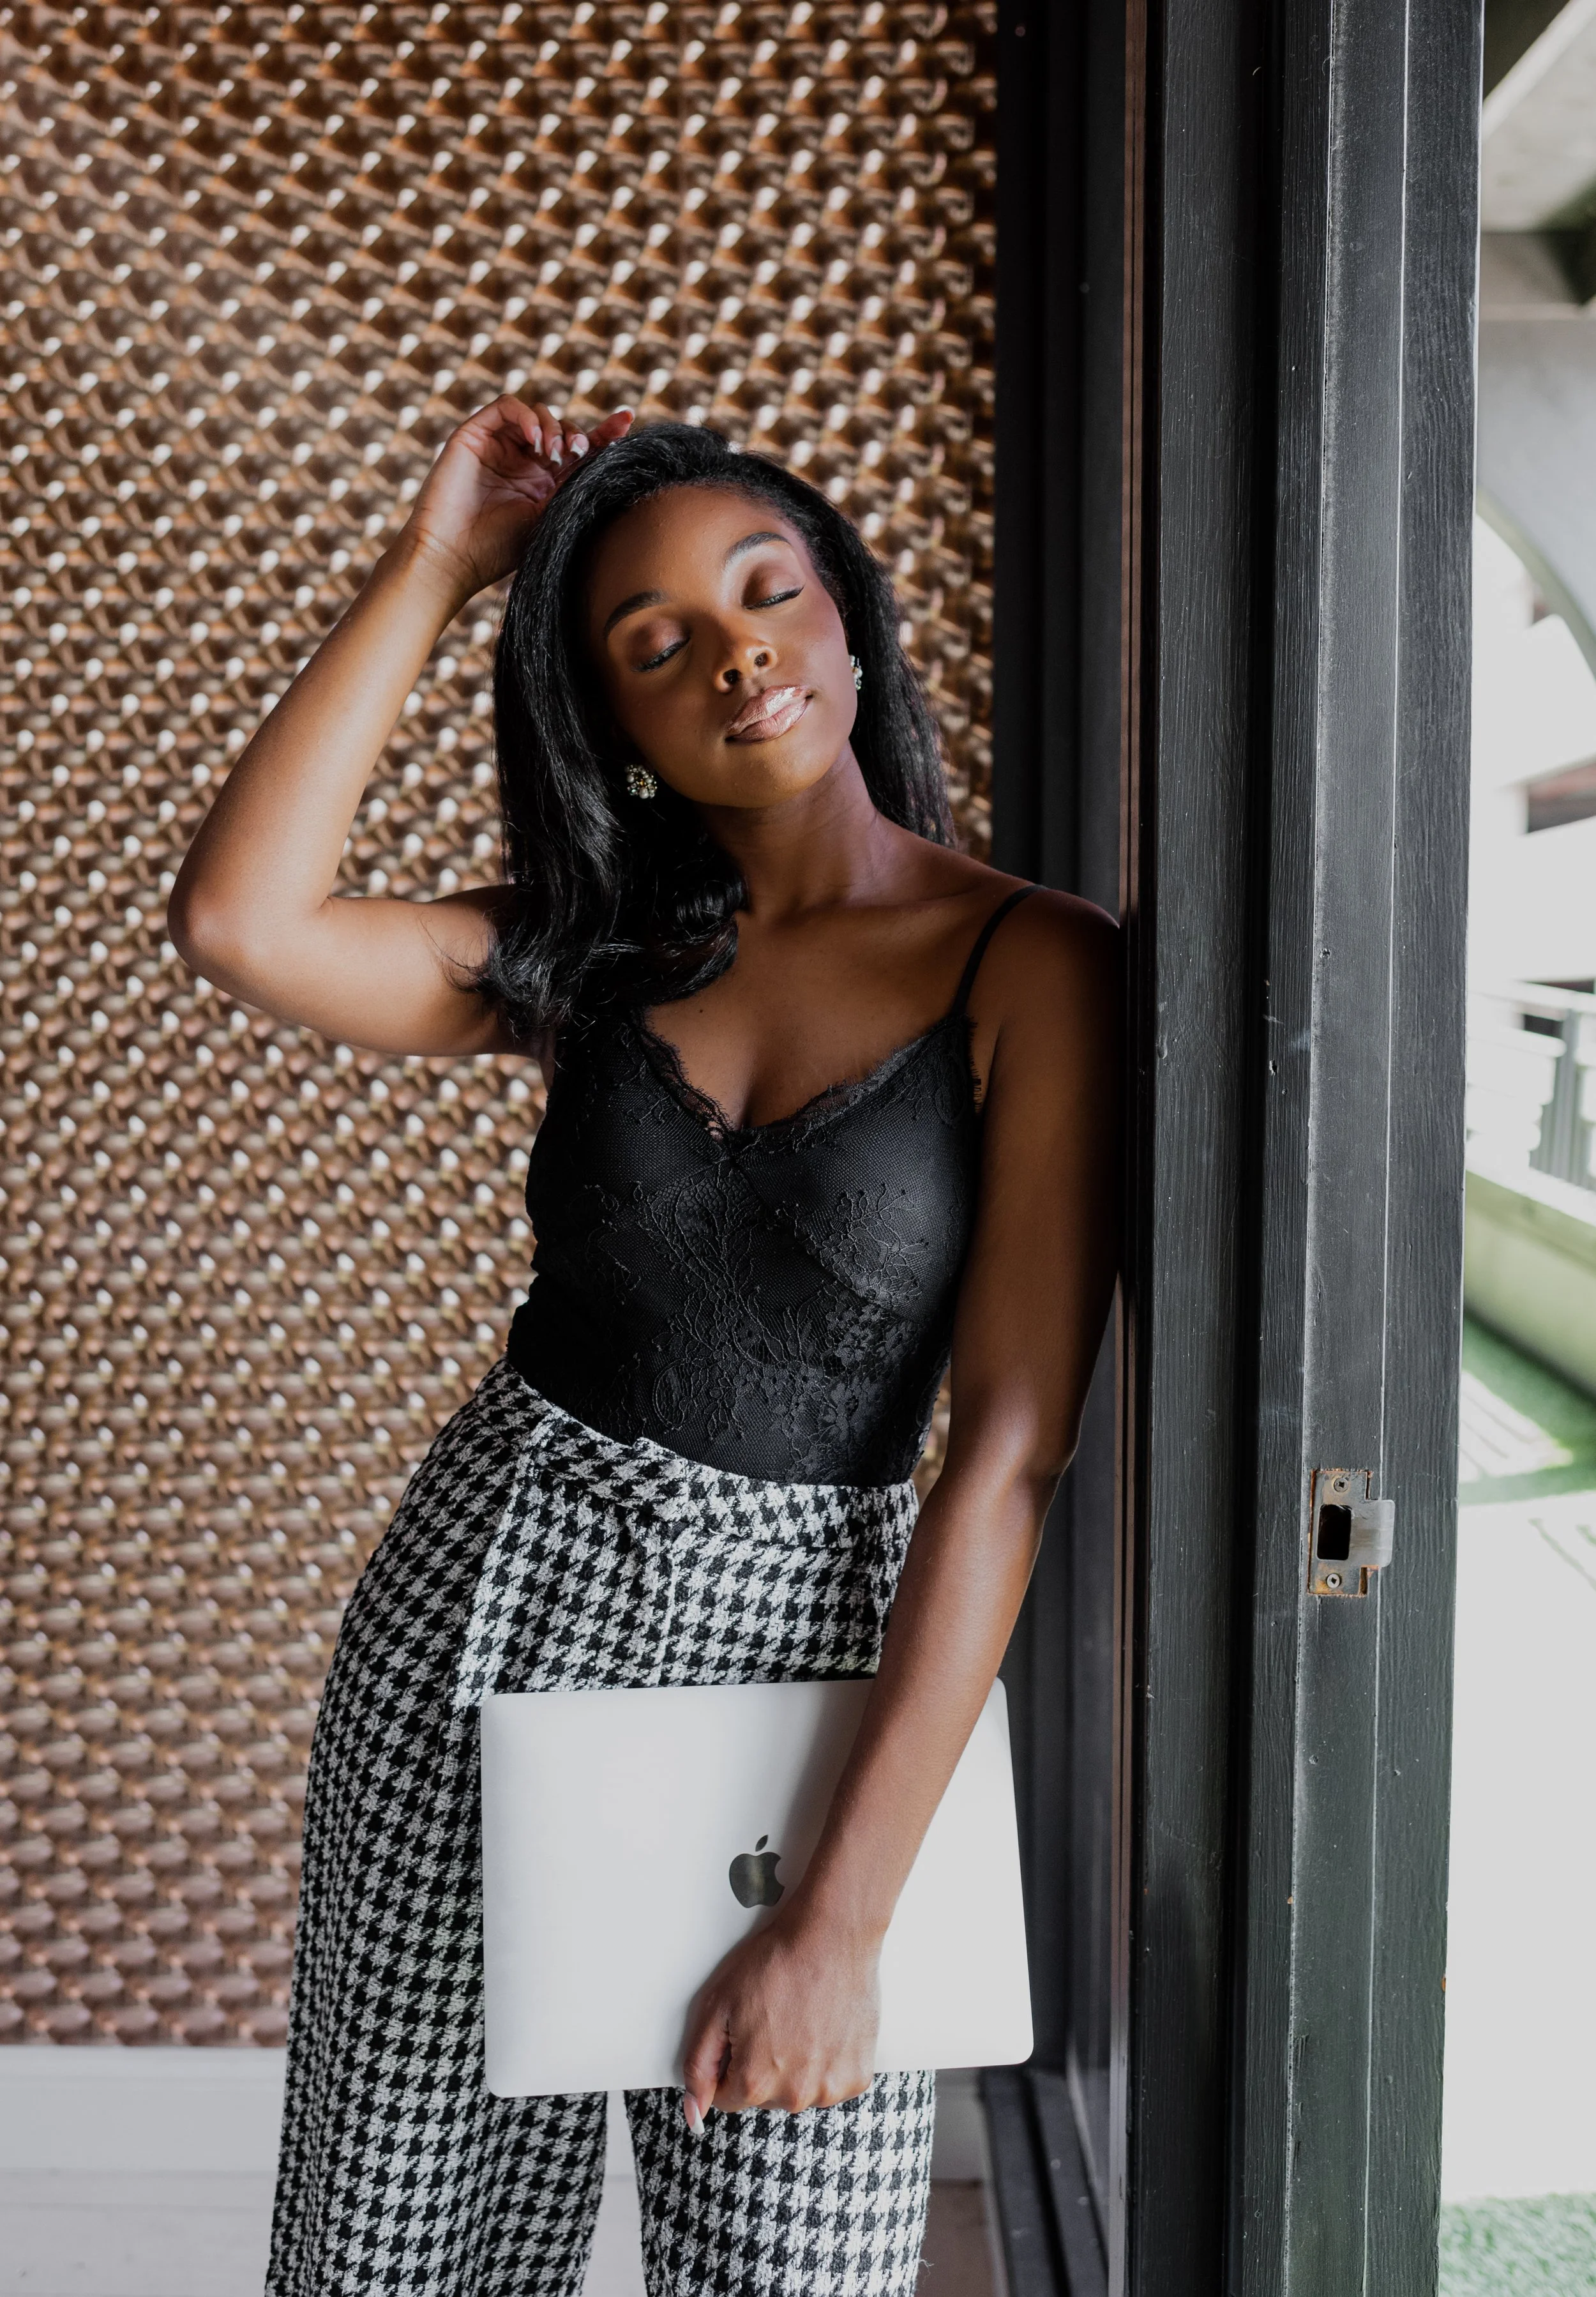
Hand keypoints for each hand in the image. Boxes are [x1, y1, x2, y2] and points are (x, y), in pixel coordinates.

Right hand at [400, 397, 633, 605]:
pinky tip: (537, 440)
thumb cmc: (500, 548)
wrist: (453, 557)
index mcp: (545, 483)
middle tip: (578, 454)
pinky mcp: (475, 434)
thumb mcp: (552, 515)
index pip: (580, 449)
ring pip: (537, 414)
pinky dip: (527, 416)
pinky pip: (506, 406)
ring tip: (556, 454)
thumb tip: (612, 464)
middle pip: (563, 428)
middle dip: (577, 435)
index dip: (605, 432)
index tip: (627, 420)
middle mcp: (524, 461)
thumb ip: (576, 486)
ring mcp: (500, 446)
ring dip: (554, 427)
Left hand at [680, 1903, 881, 2130]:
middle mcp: (793, 2096)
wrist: (831, 1936)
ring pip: (798, 2092)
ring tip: (802, 2020)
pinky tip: (826, 2028)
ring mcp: (830, 2089)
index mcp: (754, 2082)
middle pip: (764, 2096)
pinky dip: (828, 2063)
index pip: (727, 2096)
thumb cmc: (775, 1962)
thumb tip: (692, 2113)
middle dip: (763, 2065)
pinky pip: (831, 2084)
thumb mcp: (717, 2005)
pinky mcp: (857, 2077)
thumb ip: (699, 2065)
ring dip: (797, 2067)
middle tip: (776, 2019)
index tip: (746, 2030)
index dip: (731, 2061)